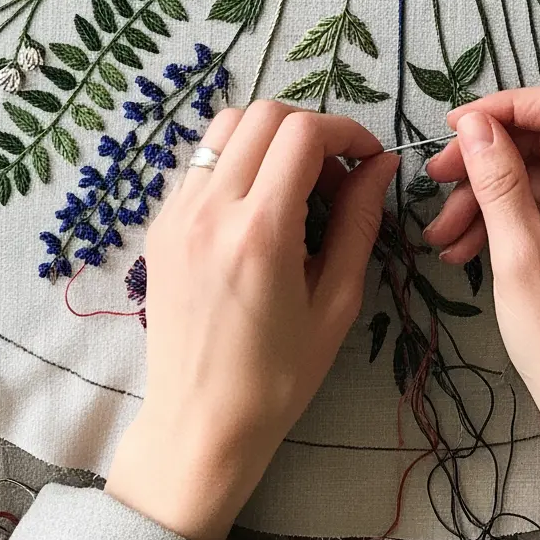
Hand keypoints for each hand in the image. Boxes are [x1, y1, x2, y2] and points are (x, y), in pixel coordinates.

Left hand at [105, 101, 397, 539]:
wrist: (201, 423)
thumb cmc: (279, 377)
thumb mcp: (336, 302)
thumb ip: (360, 223)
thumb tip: (380, 166)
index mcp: (259, 232)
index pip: (303, 133)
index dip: (346, 131)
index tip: (368, 159)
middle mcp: (210, 210)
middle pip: (263, 115)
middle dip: (310, 129)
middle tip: (335, 176)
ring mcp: (176, 214)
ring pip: (225, 128)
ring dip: (269, 138)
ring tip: (295, 186)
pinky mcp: (160, 227)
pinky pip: (201, 164)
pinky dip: (236, 163)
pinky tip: (257, 209)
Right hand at [425, 85, 539, 539]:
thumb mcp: (519, 254)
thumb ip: (498, 179)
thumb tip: (474, 122)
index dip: (504, 108)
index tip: (453, 128)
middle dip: (488, 160)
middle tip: (434, 181)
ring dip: (490, 195)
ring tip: (441, 234)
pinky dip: (510, 219)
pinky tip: (464, 248)